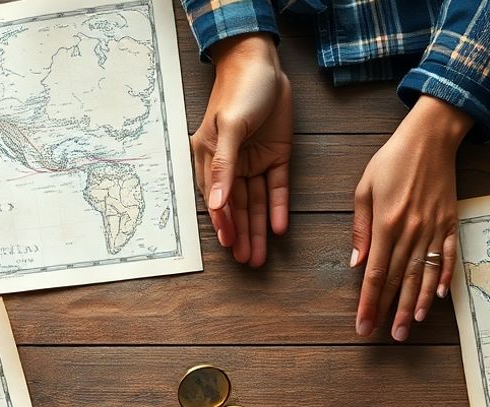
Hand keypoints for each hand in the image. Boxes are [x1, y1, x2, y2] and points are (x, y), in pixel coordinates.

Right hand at [191, 33, 292, 267]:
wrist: (263, 61)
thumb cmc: (239, 89)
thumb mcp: (229, 127)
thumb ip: (223, 167)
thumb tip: (215, 203)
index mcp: (211, 156)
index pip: (217, 198)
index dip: (224, 223)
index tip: (229, 245)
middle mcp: (232, 163)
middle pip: (238, 206)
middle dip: (242, 234)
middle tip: (248, 261)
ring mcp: (254, 160)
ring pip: (257, 202)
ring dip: (258, 228)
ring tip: (260, 256)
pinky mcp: (276, 156)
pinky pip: (277, 187)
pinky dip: (278, 207)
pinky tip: (278, 228)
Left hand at [352, 96, 469, 341]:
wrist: (431, 136)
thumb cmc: (392, 160)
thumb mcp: (364, 188)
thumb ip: (361, 228)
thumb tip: (358, 263)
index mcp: (386, 224)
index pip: (376, 274)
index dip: (369, 303)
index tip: (364, 324)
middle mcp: (411, 231)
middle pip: (400, 280)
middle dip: (392, 311)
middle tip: (388, 337)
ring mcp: (433, 228)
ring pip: (424, 275)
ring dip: (417, 304)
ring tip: (411, 327)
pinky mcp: (450, 223)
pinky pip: (448, 256)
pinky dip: (444, 278)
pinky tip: (440, 298)